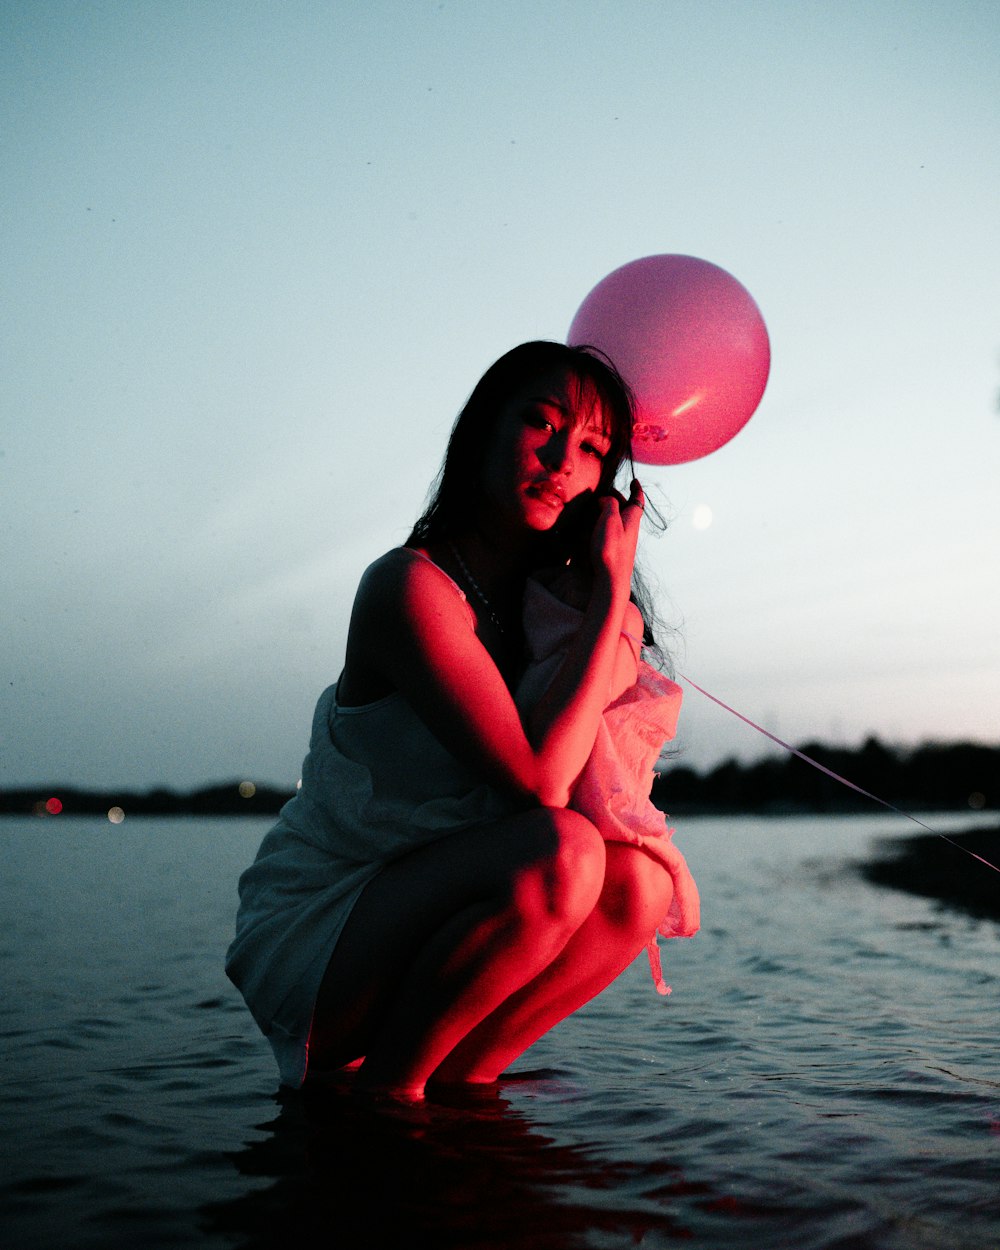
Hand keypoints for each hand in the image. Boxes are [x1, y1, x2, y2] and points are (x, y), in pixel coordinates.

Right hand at [590, 478, 643, 595]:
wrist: (612, 579)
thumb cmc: (611, 549)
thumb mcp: (610, 519)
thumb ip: (609, 503)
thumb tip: (606, 499)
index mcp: (631, 519)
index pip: (637, 499)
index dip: (636, 489)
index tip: (634, 481)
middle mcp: (630, 529)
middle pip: (627, 509)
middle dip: (618, 498)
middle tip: (608, 492)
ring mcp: (623, 541)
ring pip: (619, 520)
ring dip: (610, 511)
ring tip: (598, 506)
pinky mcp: (615, 550)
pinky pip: (612, 532)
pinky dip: (605, 524)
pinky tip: (594, 527)